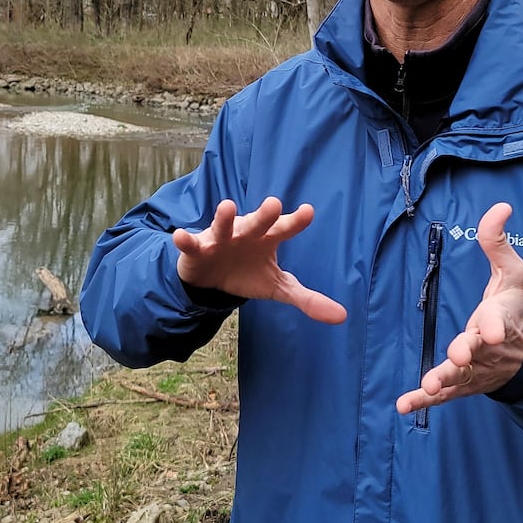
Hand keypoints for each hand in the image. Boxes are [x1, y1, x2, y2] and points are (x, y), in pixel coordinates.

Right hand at [174, 197, 346, 323]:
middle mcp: (245, 232)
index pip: (285, 228)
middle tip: (274, 204)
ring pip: (223, 225)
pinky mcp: (197, 249)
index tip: (308, 212)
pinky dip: (185, 239)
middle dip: (264, 214)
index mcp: (268, 239)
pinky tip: (180, 236)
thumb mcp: (279, 287)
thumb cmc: (249, 273)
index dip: (296, 221)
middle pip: (257, 222)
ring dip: (224, 217)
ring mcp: (220, 238)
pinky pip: (191, 243)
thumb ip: (307, 298)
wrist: (212, 278)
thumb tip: (342, 317)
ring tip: (227, 206)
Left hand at [396, 201, 522, 414]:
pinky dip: (424, 402)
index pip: (499, 322)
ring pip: (460, 377)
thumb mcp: (512, 271)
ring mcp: (476, 370)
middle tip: (458, 354)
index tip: (490, 331)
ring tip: (428, 385)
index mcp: (502, 319)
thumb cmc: (515, 305)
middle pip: (477, 352)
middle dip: (467, 353)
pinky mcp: (463, 385)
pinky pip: (443, 395)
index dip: (494, 326)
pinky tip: (403, 405)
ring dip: (444, 380)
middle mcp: (489, 349)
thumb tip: (500, 206)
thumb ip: (498, 242)